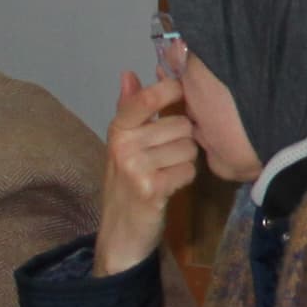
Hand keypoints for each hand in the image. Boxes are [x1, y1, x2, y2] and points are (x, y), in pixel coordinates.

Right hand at [95, 68, 200, 276]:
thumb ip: (129, 108)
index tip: (184, 92)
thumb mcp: (123, 144)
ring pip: (188, 147)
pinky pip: (188, 170)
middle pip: (180, 124)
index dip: (172, 90)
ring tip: (167, 171)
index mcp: (118, 129)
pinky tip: (170, 186)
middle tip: (169, 155)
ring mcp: (136, 167)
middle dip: (185, 138)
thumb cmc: (127, 184)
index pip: (147, 98)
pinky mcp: (151, 189)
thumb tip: (128, 73)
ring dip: (186, 160)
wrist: (121, 233)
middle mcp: (124, 145)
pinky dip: (185, 179)